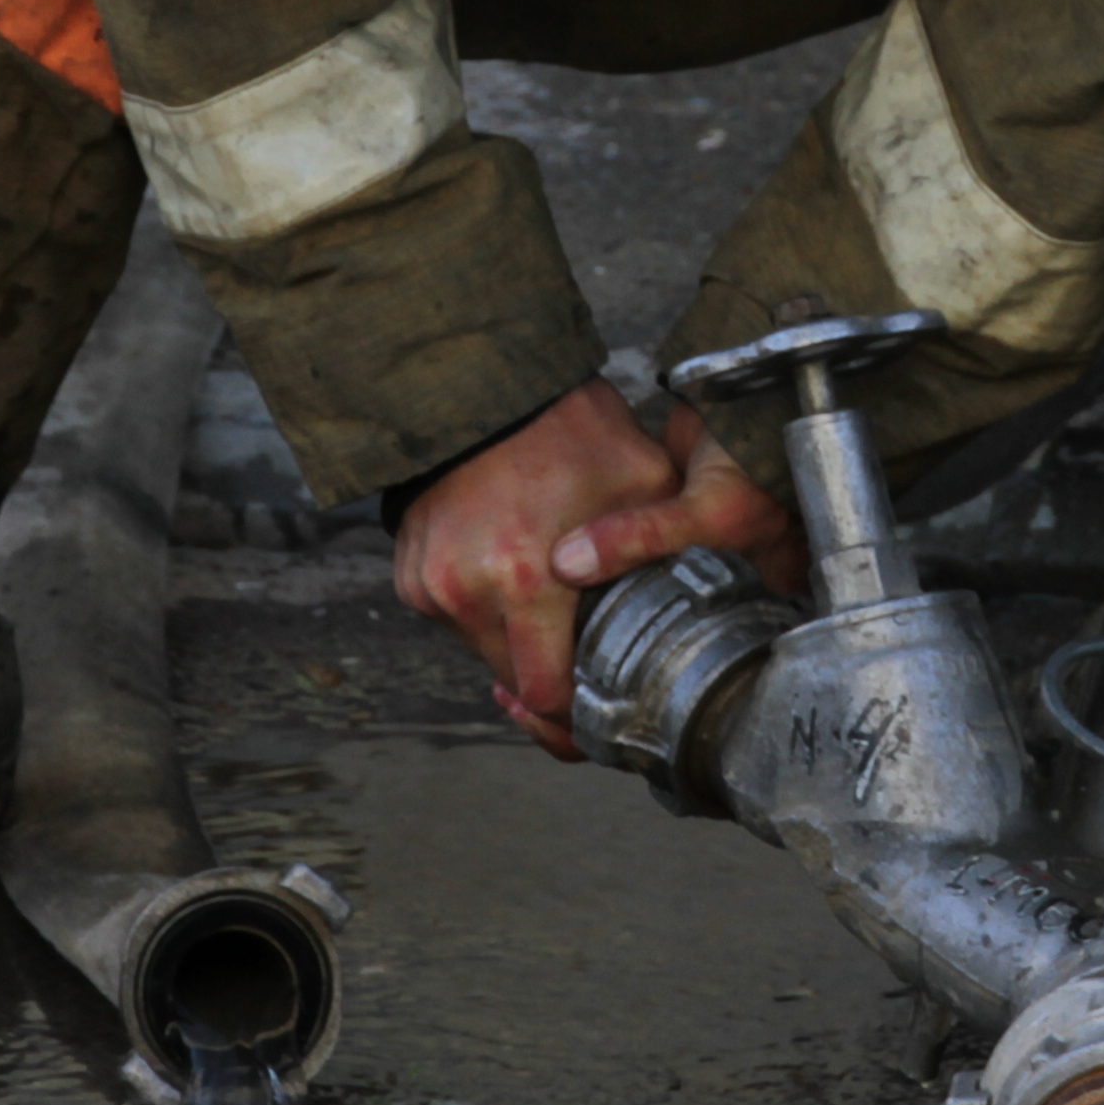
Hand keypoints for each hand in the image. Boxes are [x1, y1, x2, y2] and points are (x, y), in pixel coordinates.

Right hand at [390, 382, 798, 755]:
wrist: (489, 388)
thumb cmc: (574, 434)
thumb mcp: (646, 486)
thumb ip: (667, 558)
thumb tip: (695, 621)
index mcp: (524, 580)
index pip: (544, 696)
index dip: (575, 715)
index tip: (599, 707)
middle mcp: (465, 591)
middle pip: (513, 683)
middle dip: (550, 679)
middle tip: (586, 658)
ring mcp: (429, 585)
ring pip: (483, 652)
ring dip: (518, 642)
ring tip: (552, 599)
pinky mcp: (409, 576)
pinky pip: (455, 620)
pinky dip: (486, 613)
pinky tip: (514, 573)